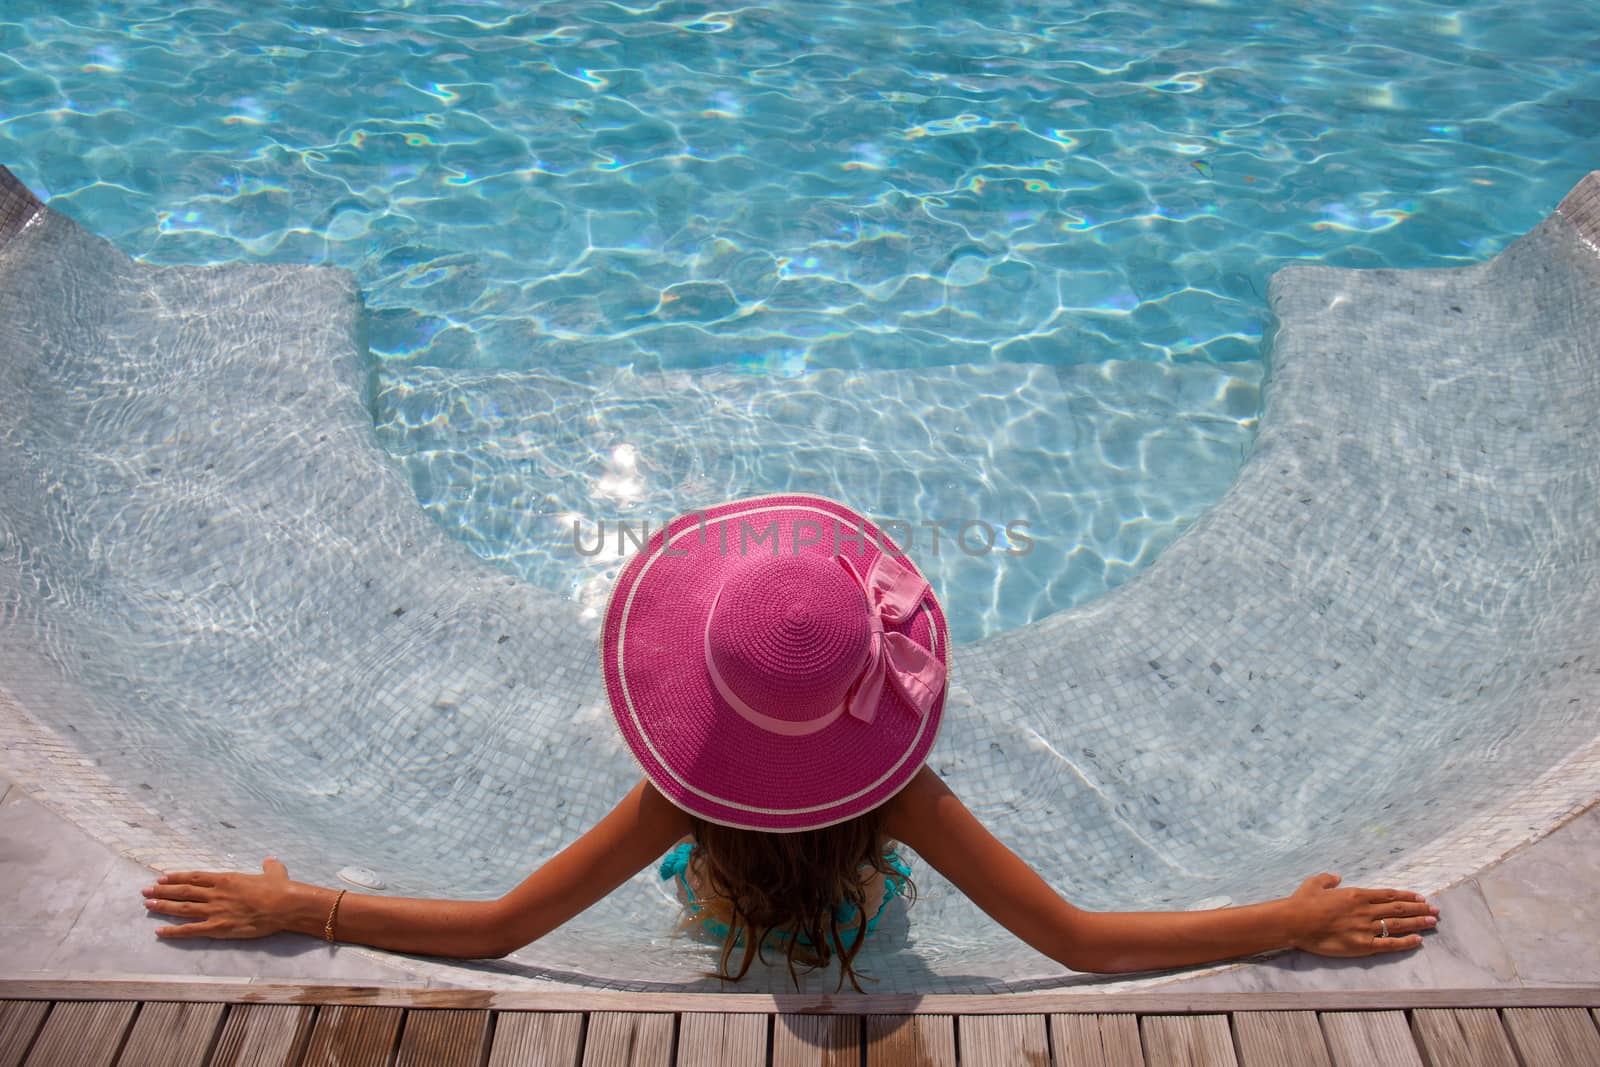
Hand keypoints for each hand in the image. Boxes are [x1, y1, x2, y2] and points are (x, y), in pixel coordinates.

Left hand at [142, 857, 298, 939]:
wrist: (284, 905)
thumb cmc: (279, 888)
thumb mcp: (274, 872)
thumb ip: (268, 866)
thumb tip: (270, 859)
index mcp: (225, 879)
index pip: (194, 877)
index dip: (176, 878)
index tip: (162, 878)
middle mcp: (215, 893)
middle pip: (183, 892)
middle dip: (163, 891)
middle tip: (145, 891)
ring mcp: (215, 911)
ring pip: (182, 908)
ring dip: (163, 907)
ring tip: (148, 905)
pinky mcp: (218, 928)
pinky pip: (190, 930)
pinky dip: (173, 931)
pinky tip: (159, 931)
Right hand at [1284, 872, 1437, 956]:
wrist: (1293, 921)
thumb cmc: (1302, 902)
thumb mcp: (1314, 883)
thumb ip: (1328, 879)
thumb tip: (1337, 876)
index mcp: (1356, 894)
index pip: (1388, 894)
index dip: (1407, 896)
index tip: (1421, 897)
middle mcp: (1365, 910)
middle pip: (1398, 908)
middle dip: (1419, 908)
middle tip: (1435, 910)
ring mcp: (1364, 928)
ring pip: (1398, 924)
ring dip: (1417, 922)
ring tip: (1433, 922)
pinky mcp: (1361, 945)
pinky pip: (1389, 944)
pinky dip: (1405, 942)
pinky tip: (1418, 940)